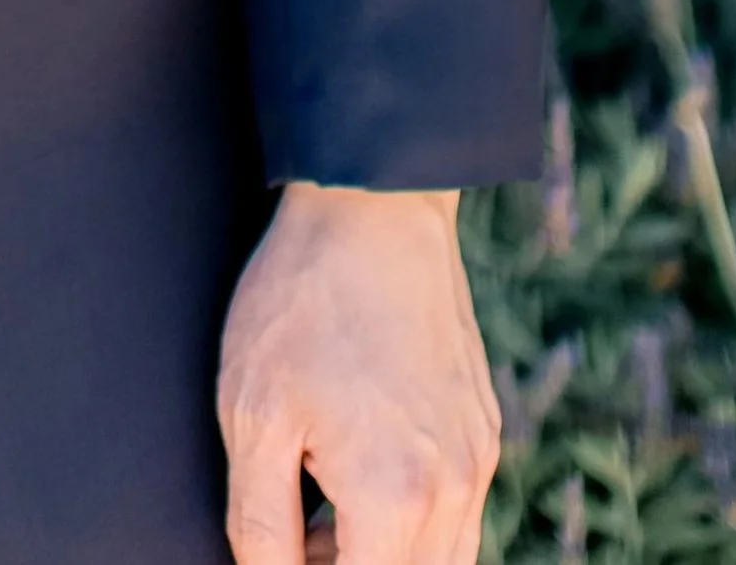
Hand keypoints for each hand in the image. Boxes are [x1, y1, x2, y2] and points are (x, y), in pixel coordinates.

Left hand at [217, 184, 499, 564]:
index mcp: (394, 499)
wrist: (374, 206)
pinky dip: (411, 521)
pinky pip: (458, 515)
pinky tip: (359, 471)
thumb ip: (260, 523)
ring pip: (443, 561)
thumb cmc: (303, 300)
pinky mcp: (484, 431)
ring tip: (320, 504)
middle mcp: (453, 492)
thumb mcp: (251, 413)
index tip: (282, 543)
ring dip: (382, 555)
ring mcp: (478, 461)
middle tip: (295, 529)